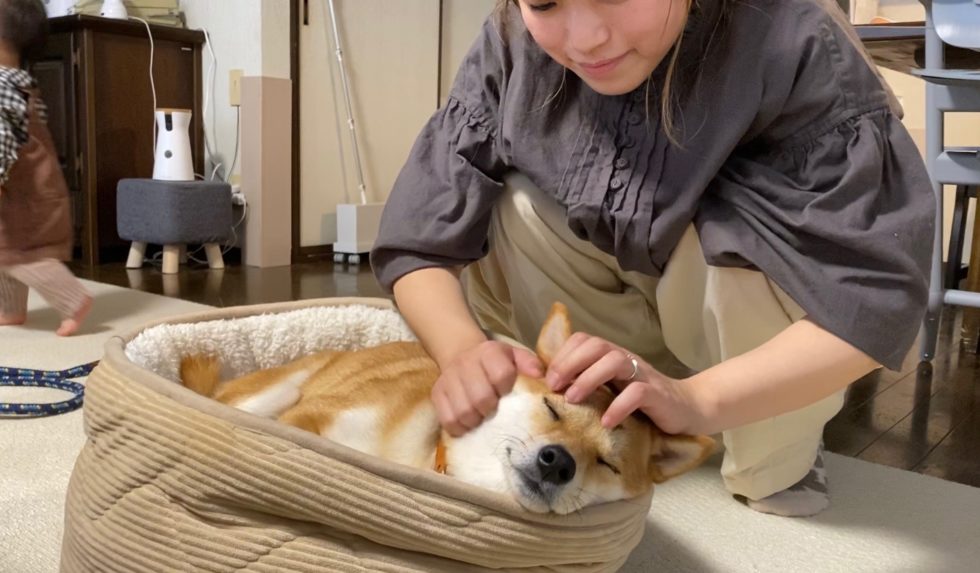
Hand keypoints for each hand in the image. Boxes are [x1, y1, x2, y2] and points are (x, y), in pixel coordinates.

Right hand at [432, 340, 543, 435]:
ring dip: (475, 420)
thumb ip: (530, 364)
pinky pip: (447, 420)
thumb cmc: (495, 361)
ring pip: (463, 412)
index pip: (501, 374)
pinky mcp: (437, 395)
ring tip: (481, 417)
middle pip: (481, 398)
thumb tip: (541, 378)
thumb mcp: (514, 356)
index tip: (506, 392)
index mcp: (488, 352)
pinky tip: (468, 423)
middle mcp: (466, 364)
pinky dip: (459, 427)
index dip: (506, 388)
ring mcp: (448, 380)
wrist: (461, 353)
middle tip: (493, 409)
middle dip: (491, 409)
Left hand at [545, 333, 708, 434]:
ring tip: (573, 399)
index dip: (563, 355)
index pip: (584, 340)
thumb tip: (552, 389)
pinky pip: (637, 393)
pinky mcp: (657, 394)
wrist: (686, 409)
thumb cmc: (642, 402)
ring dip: (589, 379)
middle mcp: (626, 360)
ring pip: (615, 362)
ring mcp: (642, 374)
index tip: (547, 379)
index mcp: (612, 356)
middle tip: (556, 388)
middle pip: (596, 345)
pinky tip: (606, 421)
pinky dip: (618, 406)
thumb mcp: (612, 389)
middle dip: (570, 364)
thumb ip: (589, 383)